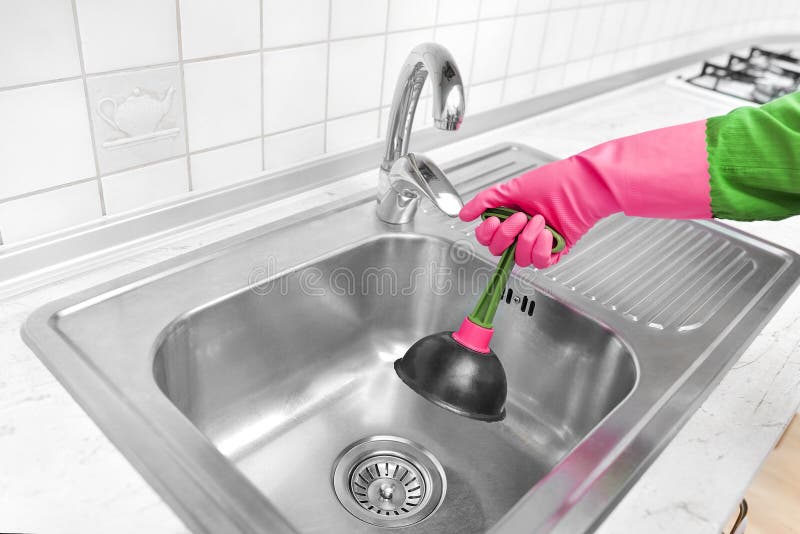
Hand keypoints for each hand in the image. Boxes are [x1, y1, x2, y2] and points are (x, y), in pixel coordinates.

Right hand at [460, 121, 712, 268]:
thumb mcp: (511, 188)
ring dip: (526, 240)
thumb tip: (463, 214)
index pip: (488, 237)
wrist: (581, 187)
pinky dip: (540, 248)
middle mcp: (521, 231)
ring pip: (518, 258)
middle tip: (519, 217)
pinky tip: (548, 233)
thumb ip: (484, 202)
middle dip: (507, 234)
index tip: (494, 221)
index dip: (488, 233)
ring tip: (539, 221)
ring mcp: (537, 242)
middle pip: (499, 250)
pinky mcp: (553, 251)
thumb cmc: (553, 182)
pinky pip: (539, 262)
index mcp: (509, 217)